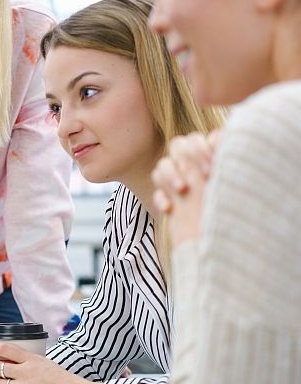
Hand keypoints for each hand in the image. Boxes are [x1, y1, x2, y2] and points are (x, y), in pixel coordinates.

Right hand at [152, 131, 218, 246]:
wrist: (215, 246)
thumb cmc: (228, 214)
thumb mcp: (227, 184)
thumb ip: (222, 159)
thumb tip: (222, 138)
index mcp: (211, 158)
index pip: (201, 138)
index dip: (205, 148)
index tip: (214, 165)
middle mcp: (194, 166)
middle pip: (178, 144)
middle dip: (188, 157)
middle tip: (202, 176)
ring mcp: (179, 181)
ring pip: (162, 164)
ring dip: (171, 176)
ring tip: (184, 191)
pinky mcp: (168, 198)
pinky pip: (155, 189)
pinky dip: (161, 197)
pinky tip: (170, 209)